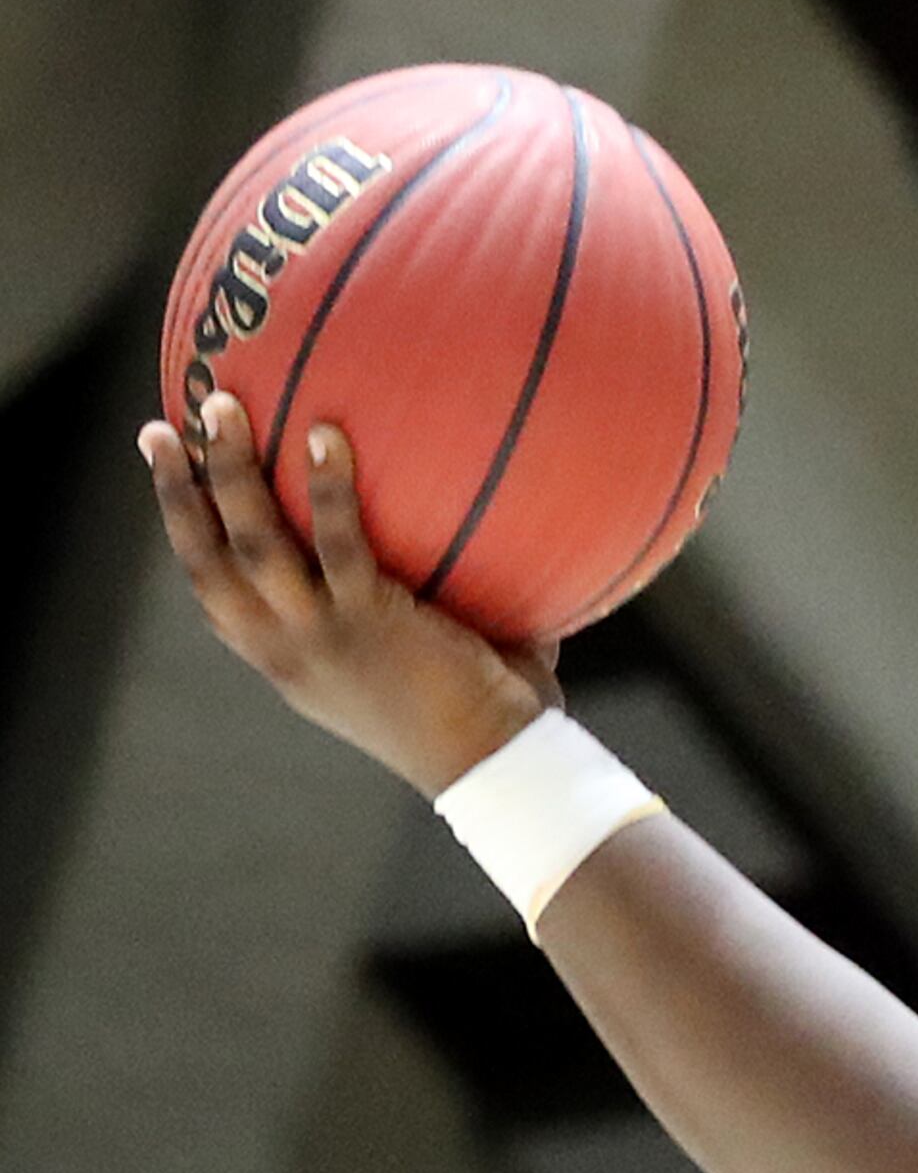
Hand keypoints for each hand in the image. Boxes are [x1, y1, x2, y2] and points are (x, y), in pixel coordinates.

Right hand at [142, 393, 554, 796]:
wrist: (499, 767)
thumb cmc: (487, 719)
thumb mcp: (422, 665)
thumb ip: (424, 609)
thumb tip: (481, 541)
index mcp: (290, 663)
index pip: (216, 596)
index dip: (186, 536)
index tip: (169, 480)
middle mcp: (288, 651)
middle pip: (206, 561)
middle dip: (177, 492)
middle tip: (162, 428)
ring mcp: (323, 637)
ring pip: (251, 541)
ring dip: (230, 470)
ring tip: (222, 405)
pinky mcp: (370, 623)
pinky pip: (339, 541)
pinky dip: (327, 487)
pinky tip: (326, 432)